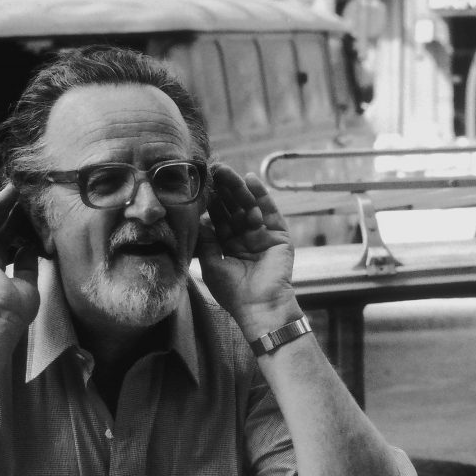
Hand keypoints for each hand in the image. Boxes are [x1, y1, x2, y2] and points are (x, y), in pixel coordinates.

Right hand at [0, 184, 39, 327]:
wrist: (1, 313)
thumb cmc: (15, 307)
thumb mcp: (27, 282)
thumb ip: (26, 263)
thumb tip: (28, 246)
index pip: (3, 239)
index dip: (15, 222)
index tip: (29, 208)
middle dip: (6, 208)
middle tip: (20, 191)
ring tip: (11, 188)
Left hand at [196, 165, 300, 340]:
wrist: (259, 307)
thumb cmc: (232, 292)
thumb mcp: (211, 263)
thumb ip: (205, 240)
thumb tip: (196, 218)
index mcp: (228, 245)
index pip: (218, 218)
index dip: (210, 201)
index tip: (199, 183)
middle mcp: (245, 237)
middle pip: (233, 208)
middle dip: (223, 189)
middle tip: (212, 169)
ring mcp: (262, 235)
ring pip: (249, 205)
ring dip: (238, 187)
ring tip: (227, 170)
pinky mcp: (279, 235)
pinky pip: (270, 210)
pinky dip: (261, 194)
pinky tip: (250, 179)